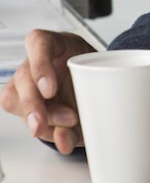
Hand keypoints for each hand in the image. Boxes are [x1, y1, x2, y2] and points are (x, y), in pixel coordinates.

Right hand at [0, 29, 94, 153]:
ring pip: (13, 98)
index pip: (39, 42)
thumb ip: (94, 95)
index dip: (40, 66)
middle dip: (33, 104)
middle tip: (49, 122)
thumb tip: (73, 132)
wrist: (102, 82)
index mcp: (58, 44)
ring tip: (58, 131)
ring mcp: (29, 82)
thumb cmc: (98, 71)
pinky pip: (22, 118)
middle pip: (23, 77)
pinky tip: (62, 139)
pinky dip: (46, 132)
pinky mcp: (28, 103)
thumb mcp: (102, 73)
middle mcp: (38, 61)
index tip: (49, 90)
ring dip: (35, 119)